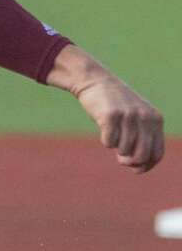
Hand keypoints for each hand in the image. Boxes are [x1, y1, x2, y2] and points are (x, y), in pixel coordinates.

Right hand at [47, 45, 164, 172]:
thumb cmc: (114, 103)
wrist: (93, 80)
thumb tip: (137, 167)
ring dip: (115, 147)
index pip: (157, 153)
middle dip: (130, 161)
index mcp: (155, 119)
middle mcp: (145, 117)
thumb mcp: (135, 117)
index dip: (147, 165)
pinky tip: (103, 126)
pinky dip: (105, 139)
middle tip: (121, 159)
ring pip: (124, 150)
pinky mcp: (111, 116)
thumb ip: (142, 138)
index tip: (136, 170)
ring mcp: (128, 116)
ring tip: (112, 132)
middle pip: (141, 155)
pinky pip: (109, 142)